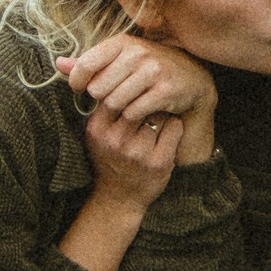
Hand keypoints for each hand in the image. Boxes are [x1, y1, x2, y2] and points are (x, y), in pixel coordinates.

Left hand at [58, 34, 217, 165]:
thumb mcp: (119, 61)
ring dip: (117, 110)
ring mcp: (153, 71)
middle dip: (102, 99)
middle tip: (113, 99)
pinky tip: (140, 112)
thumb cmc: (148, 70)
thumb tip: (58, 64)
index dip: (77, 81)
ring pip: (115, 102)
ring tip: (126, 106)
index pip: (85, 64)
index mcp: (122, 42)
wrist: (191, 80)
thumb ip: (88, 64)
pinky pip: (133, 112)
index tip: (81, 90)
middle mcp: (138, 53)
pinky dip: (133, 117)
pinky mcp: (165, 90)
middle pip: (98, 88)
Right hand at [81, 96, 185, 210]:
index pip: (116, 93)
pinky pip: (174, 128)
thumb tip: (103, 70)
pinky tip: (168, 133)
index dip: (130, 89)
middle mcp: (116, 140)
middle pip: (139, 100)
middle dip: (147, 99)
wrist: (117, 199)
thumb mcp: (96, 133)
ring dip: (162, 113)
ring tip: (158, 119)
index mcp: (98, 129)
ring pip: (159, 113)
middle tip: (150, 100)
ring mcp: (138, 153)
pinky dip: (174, 127)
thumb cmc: (108, 159)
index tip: (136, 90)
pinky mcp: (159, 163)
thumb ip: (100, 105)